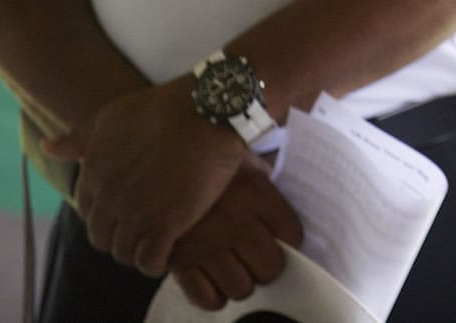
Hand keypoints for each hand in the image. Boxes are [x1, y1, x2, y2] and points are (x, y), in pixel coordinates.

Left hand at [45, 77, 247, 275]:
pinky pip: (150, 261)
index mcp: (94, 173)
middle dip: (118, 236)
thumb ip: (79, 138)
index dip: (106, 213)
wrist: (209, 110)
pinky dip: (156, 263)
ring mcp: (136, 213)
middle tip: (143, 229)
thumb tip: (46, 146)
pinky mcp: (165, 224)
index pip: (88, 211)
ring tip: (157, 242)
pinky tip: (168, 252)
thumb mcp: (112, 116)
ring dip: (138, 252)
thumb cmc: (164, 107)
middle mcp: (109, 197)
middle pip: (102, 237)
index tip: (125, 210)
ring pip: (124, 253)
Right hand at [167, 157, 303, 307]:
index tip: (283, 241)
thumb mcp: (246, 163)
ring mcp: (206, 244)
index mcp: (255, 194)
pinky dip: (214, 297)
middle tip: (261, 262)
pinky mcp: (179, 261)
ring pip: (240, 287)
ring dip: (242, 283)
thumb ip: (266, 188)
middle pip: (269, 267)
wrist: (163, 157)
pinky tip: (216, 286)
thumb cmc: (209, 161)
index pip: (291, 234)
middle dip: (268, 268)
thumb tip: (281, 212)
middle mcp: (235, 222)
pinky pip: (204, 296)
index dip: (290, 242)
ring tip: (237, 273)